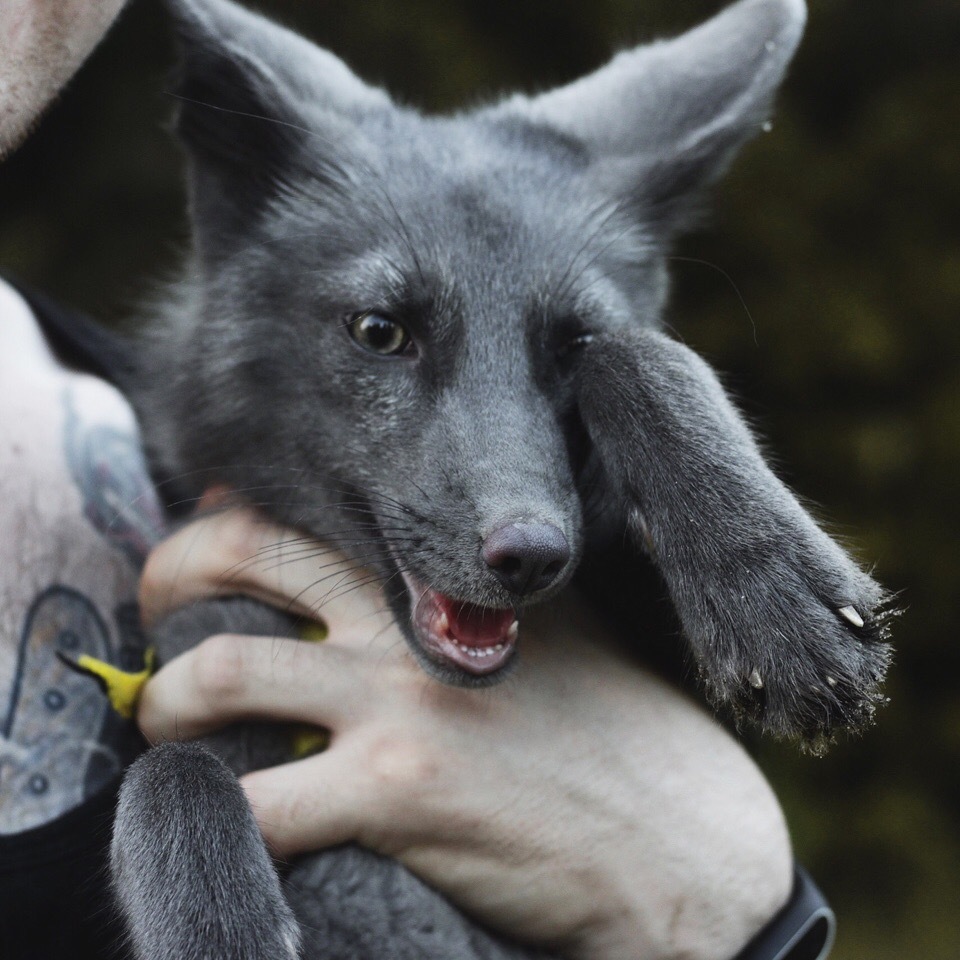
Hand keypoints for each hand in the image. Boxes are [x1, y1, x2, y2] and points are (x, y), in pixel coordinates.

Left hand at [137, 505, 792, 959]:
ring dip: (164, 707)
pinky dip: (215, 816)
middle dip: (166, 582)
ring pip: (215, 676)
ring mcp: (397, 704)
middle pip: (238, 556)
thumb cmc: (627, 732)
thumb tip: (400, 585)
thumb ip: (474, 599)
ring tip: (168, 730)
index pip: (306, 511)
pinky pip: (253, 805)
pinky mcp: (396, 795)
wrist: (686, 842)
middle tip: (155, 625)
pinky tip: (232, 824)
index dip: (228, 524)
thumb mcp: (557, 628)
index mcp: (447, 574)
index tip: (207, 557)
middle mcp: (408, 620)